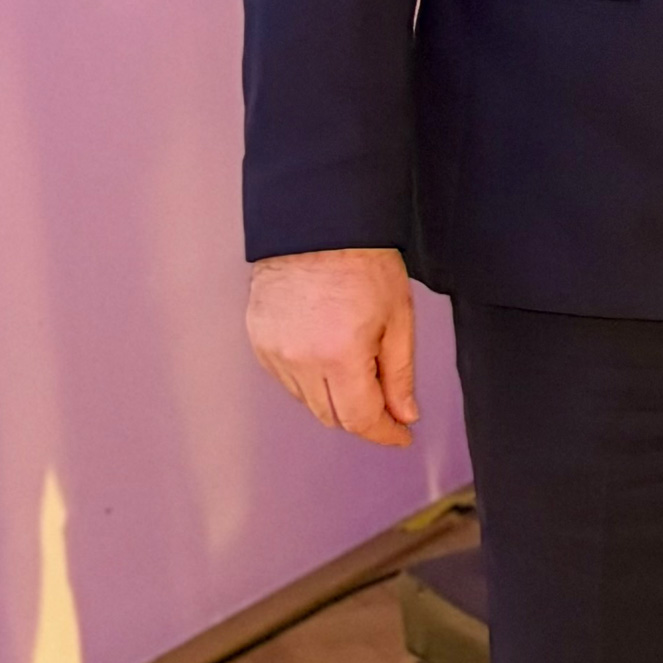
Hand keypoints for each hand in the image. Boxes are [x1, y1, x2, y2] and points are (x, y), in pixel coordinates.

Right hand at [247, 247, 418, 447]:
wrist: (318, 226)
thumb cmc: (363, 263)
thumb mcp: (398, 319)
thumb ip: (400, 375)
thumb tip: (404, 415)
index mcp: (339, 356)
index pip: (360, 419)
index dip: (384, 433)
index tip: (401, 436)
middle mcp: (300, 361)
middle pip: (331, 416)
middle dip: (362, 417)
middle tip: (387, 405)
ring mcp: (274, 352)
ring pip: (307, 401)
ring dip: (334, 399)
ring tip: (357, 368)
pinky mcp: (259, 341)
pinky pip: (287, 379)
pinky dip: (309, 380)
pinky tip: (327, 357)